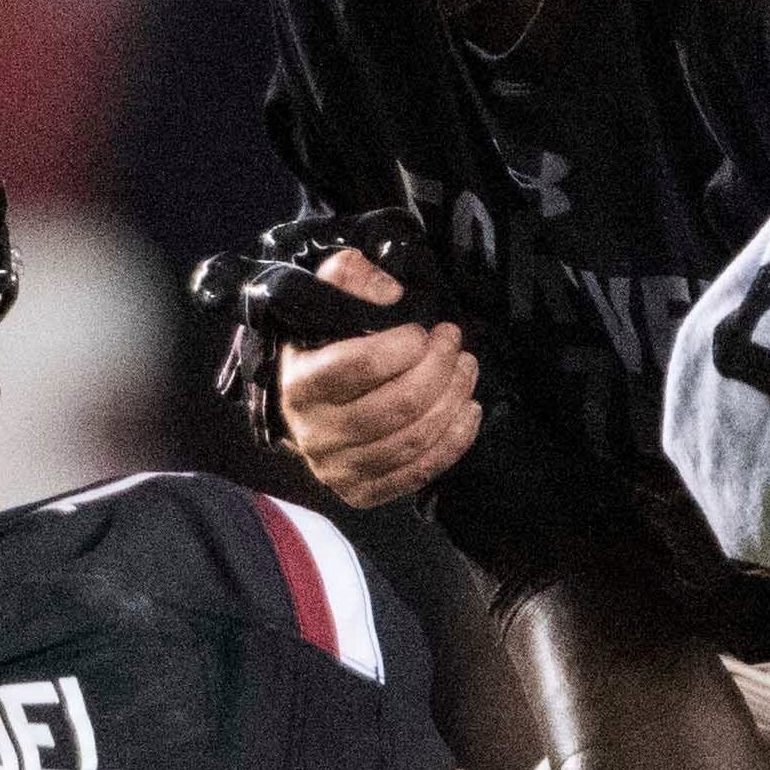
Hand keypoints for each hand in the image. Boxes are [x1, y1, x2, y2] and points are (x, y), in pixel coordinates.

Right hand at [279, 247, 485, 509]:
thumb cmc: (324, 348)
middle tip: (456, 345)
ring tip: (466, 371)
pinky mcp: (360, 492)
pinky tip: (467, 412)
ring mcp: (337, 468)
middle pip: (398, 405)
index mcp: (302, 384)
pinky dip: (453, 442)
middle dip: (441, 369)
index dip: (406, 345)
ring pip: (414, 439)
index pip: (360, 365)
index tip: (424, 330)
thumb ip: (350, 277)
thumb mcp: (325, 300)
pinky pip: (417, 473)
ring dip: (453, 400)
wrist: (305, 406)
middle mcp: (315, 432)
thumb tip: (390, 293)